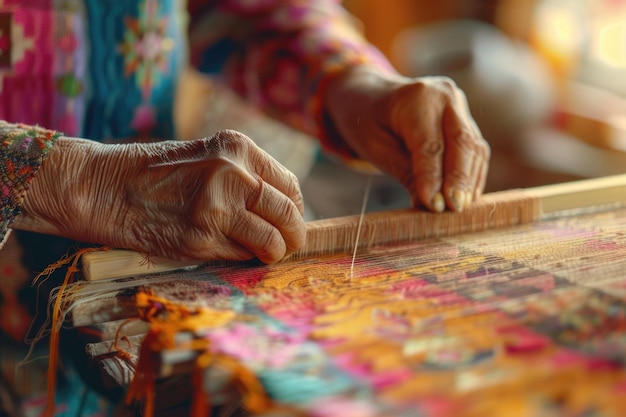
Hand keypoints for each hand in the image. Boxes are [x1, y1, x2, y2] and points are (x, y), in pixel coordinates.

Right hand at [16, 130, 305, 262]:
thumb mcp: (207, 157)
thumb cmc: (155, 173)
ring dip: (274, 252)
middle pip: (288, 214)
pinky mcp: (200, 239)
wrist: (105, 187)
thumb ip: (244, 176)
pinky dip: (244, 258)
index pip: (290, 186)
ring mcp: (217, 208)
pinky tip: (231, 252)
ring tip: (266, 254)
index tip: (289, 221)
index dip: (295, 209)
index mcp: (237, 148)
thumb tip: (281, 208)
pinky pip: (241, 256)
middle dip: (294, 235)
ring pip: (271, 241)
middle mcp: (233, 175)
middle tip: (290, 245)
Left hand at [323, 66, 489, 211]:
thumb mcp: (375, 147)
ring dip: (469, 181)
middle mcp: (444, 96)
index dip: (434, 177)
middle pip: (461, 142)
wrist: (369, 96)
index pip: (430, 143)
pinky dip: (472, 174)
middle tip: (454, 209)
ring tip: (458, 209)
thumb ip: (405, 172)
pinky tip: (465, 197)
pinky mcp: (465, 119)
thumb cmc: (366, 121)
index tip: (434, 206)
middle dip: (460, 180)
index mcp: (416, 97)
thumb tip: (432, 204)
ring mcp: (458, 106)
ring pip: (474, 148)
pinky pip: (475, 150)